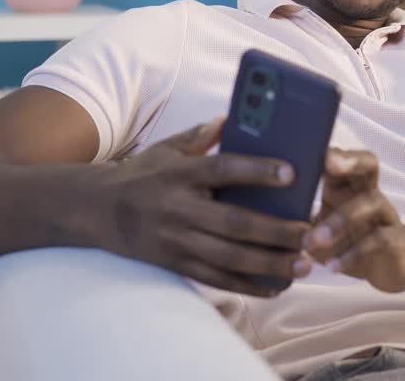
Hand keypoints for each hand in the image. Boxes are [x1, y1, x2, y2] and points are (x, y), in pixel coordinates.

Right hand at [95, 118, 312, 296]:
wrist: (94, 211)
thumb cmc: (141, 176)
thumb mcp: (166, 149)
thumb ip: (200, 136)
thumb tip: (231, 118)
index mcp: (180, 174)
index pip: (222, 170)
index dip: (257, 170)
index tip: (292, 172)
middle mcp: (178, 209)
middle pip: (233, 223)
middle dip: (275, 231)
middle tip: (310, 233)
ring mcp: (176, 241)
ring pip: (228, 257)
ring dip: (269, 264)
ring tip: (302, 264)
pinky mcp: (175, 264)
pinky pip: (215, 279)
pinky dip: (247, 285)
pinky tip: (276, 285)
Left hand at [304, 149, 404, 292]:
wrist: (394, 265)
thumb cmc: (350, 241)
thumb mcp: (322, 228)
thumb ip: (300, 219)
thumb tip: (263, 216)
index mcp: (348, 185)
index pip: (342, 158)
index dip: (328, 152)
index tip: (307, 150)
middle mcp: (369, 193)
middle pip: (368, 164)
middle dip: (349, 161)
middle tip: (328, 165)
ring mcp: (385, 216)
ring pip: (370, 204)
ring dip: (340, 220)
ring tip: (312, 240)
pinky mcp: (395, 241)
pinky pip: (378, 241)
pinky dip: (353, 253)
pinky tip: (332, 265)